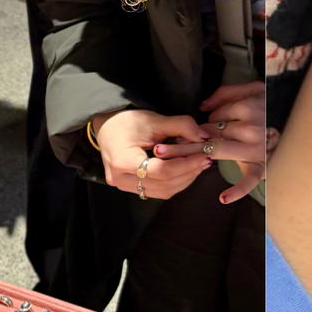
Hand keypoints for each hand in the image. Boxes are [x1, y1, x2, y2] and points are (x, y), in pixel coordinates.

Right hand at [90, 110, 212, 199]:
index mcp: (122, 160)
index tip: (203, 155)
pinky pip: (157, 191)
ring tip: (198, 165)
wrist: (106, 127)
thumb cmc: (126, 121)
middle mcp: (121, 179)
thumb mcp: (154, 120)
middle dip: (188, 173)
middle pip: (163, 184)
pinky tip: (185, 171)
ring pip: (162, 191)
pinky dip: (174, 182)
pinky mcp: (130, 188)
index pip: (161, 171)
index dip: (186, 165)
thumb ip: (181, 126)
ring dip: (183, 180)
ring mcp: (124, 186)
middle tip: (205, 160)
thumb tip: (204, 137)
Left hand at [152, 82, 268, 203]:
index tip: (188, 133)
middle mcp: (249, 129)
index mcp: (247, 108)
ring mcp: (256, 149)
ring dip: (191, 158)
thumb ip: (228, 92)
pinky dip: (237, 190)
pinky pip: (249, 180)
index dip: (200, 125)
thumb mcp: (256, 88)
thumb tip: (203, 105)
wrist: (306, 122)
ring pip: (217, 152)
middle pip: (208, 136)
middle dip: (183, 142)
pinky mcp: (263, 166)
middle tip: (158, 149)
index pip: (213, 118)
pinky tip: (222, 198)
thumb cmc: (276, 104)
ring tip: (168, 161)